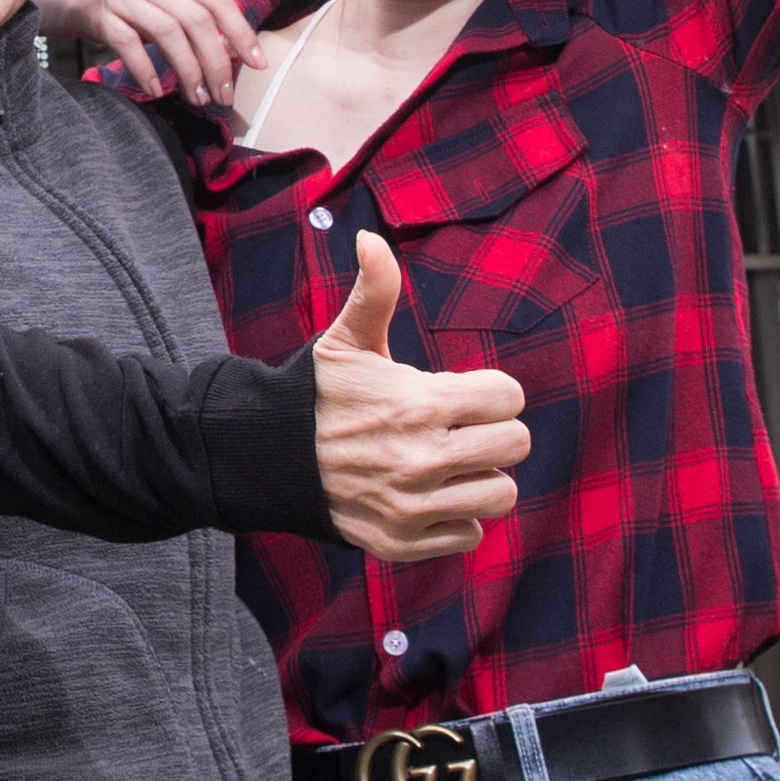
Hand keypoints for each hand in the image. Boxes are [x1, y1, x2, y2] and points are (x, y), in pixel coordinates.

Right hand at [35, 0, 259, 105]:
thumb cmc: (97, 0)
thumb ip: (175, 16)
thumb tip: (218, 49)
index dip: (241, 30)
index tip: (257, 63)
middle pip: (198, 19)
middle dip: (218, 61)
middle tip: (224, 96)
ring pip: (169, 31)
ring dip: (189, 69)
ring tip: (197, 99)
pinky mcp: (93, 11)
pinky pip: (128, 42)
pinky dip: (146, 69)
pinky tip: (154, 89)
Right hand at [306, 236, 529, 559]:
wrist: (264, 459)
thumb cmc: (316, 394)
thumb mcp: (345, 339)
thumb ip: (373, 290)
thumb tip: (371, 238)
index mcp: (419, 404)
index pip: (509, 398)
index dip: (491, 391)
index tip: (462, 394)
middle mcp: (421, 459)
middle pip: (515, 445)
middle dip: (492, 432)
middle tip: (459, 429)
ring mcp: (413, 506)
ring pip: (500, 495)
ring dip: (480, 478)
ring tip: (448, 464)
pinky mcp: (403, 543)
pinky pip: (469, 535)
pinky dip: (454, 518)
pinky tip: (427, 496)